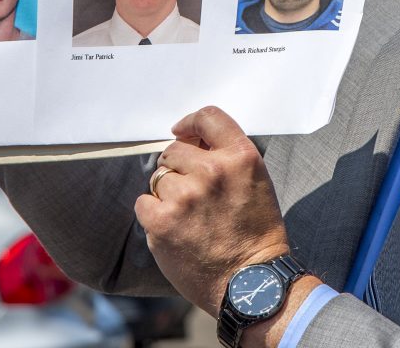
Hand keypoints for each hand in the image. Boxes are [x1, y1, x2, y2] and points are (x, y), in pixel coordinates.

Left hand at [134, 106, 290, 315]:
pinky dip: (153, 214)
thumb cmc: (255, 233)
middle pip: (175, 150)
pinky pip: (143, 202)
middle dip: (179, 168)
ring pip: (159, 178)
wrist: (250, 282)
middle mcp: (213, 171)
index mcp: (241, 157)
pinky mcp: (162, 221)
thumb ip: (227, 157)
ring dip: (167, 194)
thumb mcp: (255, 182)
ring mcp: (185, 196)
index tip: (182, 132)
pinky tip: (174, 229)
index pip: (208, 117)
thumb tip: (191, 141)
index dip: (190, 123)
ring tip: (189, 218)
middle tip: (193, 195)